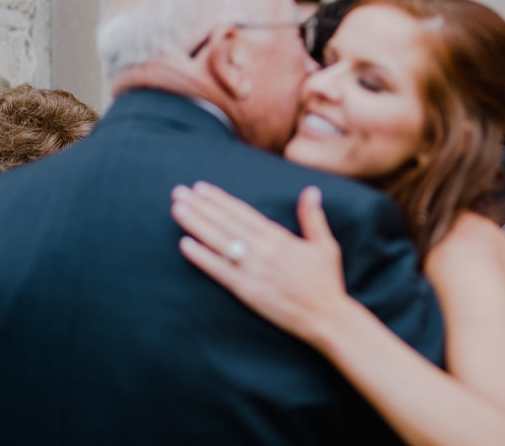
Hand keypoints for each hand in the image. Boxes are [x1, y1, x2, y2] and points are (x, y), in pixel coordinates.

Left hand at [171, 181, 348, 343]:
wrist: (326, 317)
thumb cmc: (327, 282)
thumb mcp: (325, 245)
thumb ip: (314, 218)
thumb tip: (311, 191)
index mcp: (281, 238)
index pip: (243, 213)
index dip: (221, 199)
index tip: (201, 187)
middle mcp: (264, 251)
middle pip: (226, 223)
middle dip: (201, 206)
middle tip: (179, 191)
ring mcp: (254, 271)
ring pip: (220, 242)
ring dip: (197, 224)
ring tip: (178, 209)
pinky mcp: (248, 292)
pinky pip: (221, 272)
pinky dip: (202, 258)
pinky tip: (185, 245)